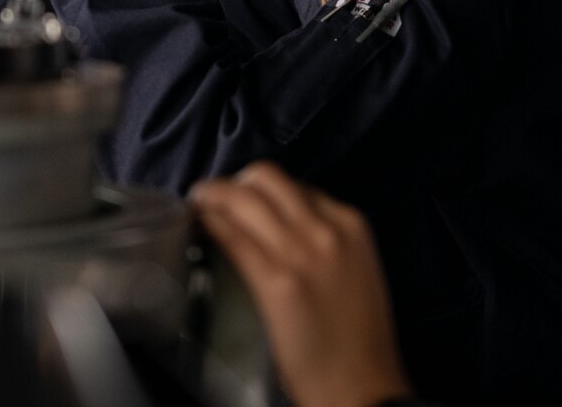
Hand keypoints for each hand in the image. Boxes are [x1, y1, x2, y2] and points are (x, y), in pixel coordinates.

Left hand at [192, 162, 414, 406]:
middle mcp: (326, 228)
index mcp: (350, 223)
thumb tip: (284, 225)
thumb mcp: (356, 268)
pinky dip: (210, 223)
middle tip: (214, 198)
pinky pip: (232, 236)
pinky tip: (199, 226)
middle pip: (266, 177)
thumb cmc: (358, 336)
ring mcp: (301, 252)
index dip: (263, 190)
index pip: (296, 184)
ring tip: (199, 204)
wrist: (362, 385)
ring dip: (213, 195)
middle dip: (234, 183)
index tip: (246, 202)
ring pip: (244, 198)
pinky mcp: (277, 281)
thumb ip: (327, 239)